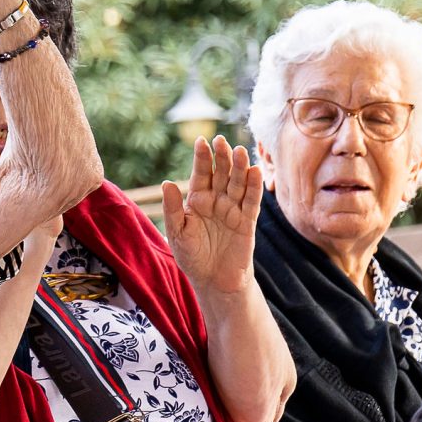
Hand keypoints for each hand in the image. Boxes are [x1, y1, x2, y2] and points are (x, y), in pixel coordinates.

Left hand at [163, 137, 266, 298]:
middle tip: (221, 141)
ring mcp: (233, 210)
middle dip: (222, 157)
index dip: (202, 158)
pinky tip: (255, 172)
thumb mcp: (177, 232)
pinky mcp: (247, 222)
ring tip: (239, 151)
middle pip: (221, 174)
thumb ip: (172, 209)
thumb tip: (166, 183)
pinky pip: (251, 202)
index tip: (201, 141)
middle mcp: (217, 200)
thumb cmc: (193, 256)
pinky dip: (254, 188)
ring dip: (239, 168)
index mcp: (198, 200)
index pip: (201, 174)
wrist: (213, 281)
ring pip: (238, 184)